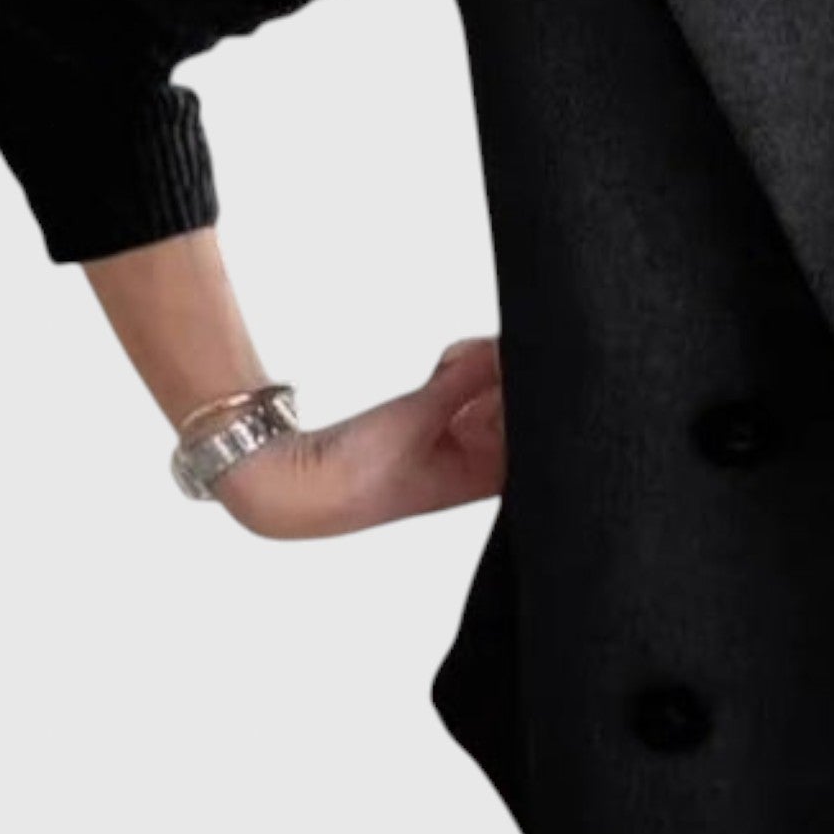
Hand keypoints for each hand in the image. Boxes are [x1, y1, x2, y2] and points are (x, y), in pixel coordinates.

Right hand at [210, 337, 504, 538]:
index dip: (530, 388)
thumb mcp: (419, 417)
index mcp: (488, 477)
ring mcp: (456, 443)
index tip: (515, 357)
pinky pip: (460, 392)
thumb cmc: (357, 479)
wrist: (299, 484)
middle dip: (500, 373)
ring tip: (454, 363)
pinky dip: (455, 374)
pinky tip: (445, 366)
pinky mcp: (431, 426)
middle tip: (484, 354)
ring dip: (477, 369)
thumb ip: (465, 379)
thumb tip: (501, 348)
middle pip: (515, 406)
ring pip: (489, 393)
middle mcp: (478, 463)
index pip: (535, 427)